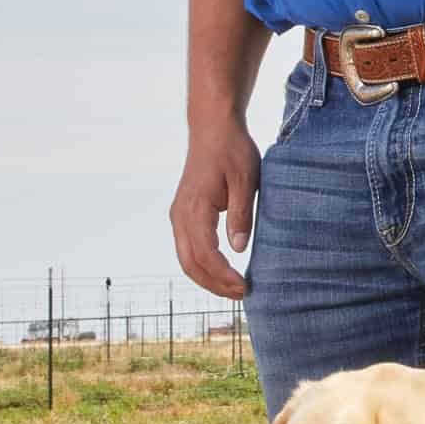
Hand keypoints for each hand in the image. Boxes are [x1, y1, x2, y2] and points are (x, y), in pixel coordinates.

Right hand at [171, 121, 260, 298]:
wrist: (212, 128)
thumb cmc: (232, 150)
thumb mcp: (245, 180)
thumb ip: (241, 214)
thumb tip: (238, 249)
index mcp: (196, 207)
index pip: (206, 253)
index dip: (224, 275)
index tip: (245, 287)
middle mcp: (180, 214)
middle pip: (191, 263)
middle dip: (215, 285)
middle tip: (243, 295)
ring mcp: (178, 215)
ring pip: (186, 259)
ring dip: (208, 279)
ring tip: (234, 290)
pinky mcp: (183, 214)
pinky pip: (187, 249)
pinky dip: (202, 267)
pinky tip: (222, 274)